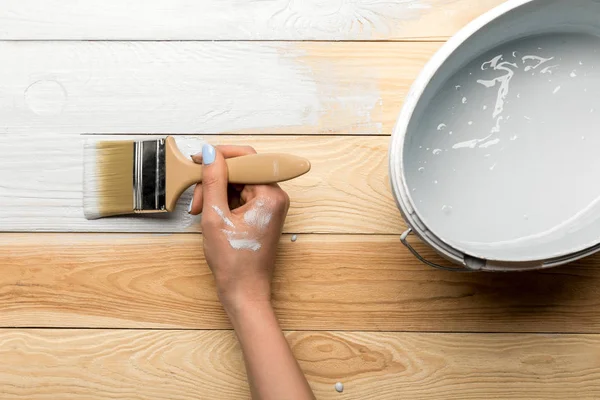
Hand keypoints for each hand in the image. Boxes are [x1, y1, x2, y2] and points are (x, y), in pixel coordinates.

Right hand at [188, 144, 289, 312]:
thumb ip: (213, 181)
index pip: (247, 158)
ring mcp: (269, 206)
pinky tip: (210, 215)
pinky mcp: (262, 215)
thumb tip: (210, 152)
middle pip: (241, 171)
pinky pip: (240, 197)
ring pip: (238, 184)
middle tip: (197, 200)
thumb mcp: (215, 217)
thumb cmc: (234, 262)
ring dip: (216, 193)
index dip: (220, 156)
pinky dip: (223, 202)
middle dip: (215, 181)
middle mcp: (275, 197)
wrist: (244, 293)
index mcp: (271, 195)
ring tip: (200, 212)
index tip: (198, 160)